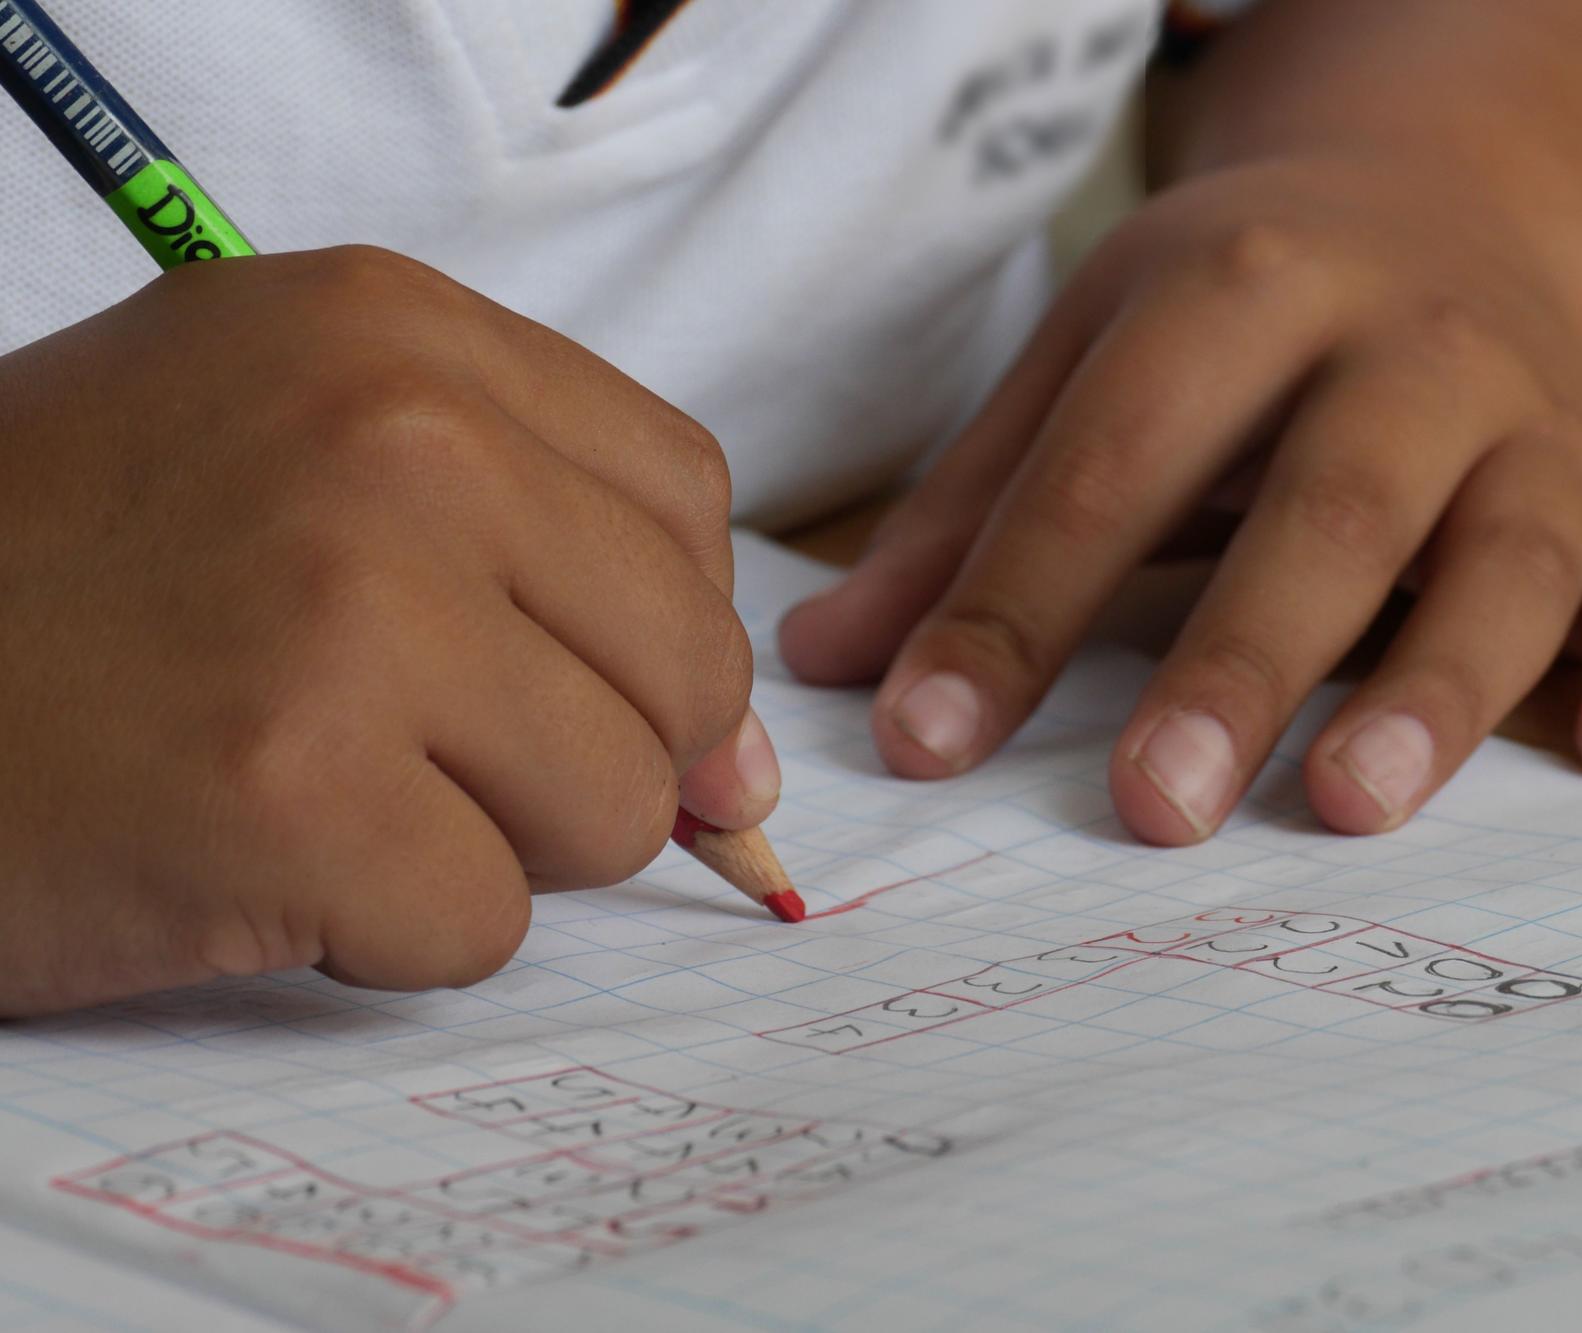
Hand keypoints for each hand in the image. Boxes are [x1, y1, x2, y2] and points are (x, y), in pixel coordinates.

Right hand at [0, 247, 771, 1013]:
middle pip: (684, 665)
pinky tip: (257, 860)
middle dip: (587, 754)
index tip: (580, 685)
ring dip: (488, 845)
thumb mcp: (300, 469)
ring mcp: (348, 610)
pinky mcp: (291, 792)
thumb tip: (746, 770)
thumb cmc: (70, 581)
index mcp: (396, 332)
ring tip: (324, 791)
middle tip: (420, 754)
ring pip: (614, 808)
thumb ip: (543, 571)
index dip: (652, 626)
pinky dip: (386, 933)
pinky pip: (485, 923)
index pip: (684, 502)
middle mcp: (393, 439)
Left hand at [781, 155, 1581, 843]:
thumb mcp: (1091, 359)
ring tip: (1352, 805)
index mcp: (1242, 291)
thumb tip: (830, 670)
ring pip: (1511, 553)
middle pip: (1329, 506)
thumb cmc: (1238, 314)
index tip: (930, 745)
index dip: (1017, 607)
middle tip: (1155, 808)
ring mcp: (1538, 417)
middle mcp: (1407, 344)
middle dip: (1240, 659)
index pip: (1114, 464)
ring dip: (1440, 682)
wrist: (1441, 200)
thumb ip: (972, 511)